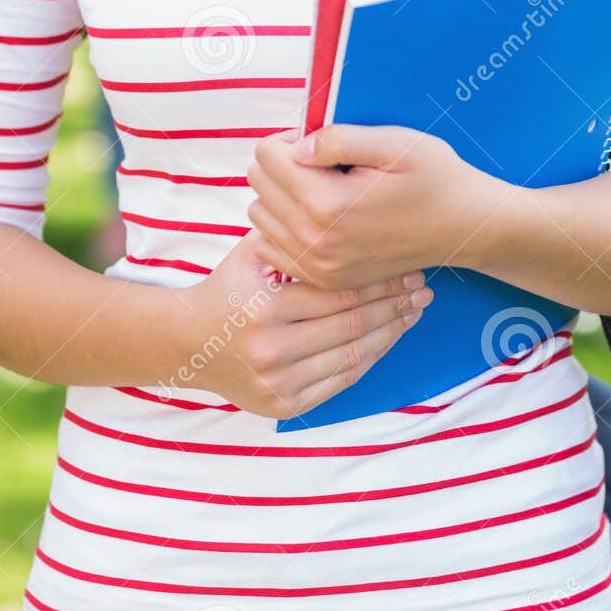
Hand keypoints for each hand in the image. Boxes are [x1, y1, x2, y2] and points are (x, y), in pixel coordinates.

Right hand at [180, 229, 432, 419]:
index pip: (338, 293)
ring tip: (413, 312)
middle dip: (394, 305)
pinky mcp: (284, 405)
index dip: (378, 281)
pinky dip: (370, 358)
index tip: (405, 268)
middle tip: (423, 288)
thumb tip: (341, 205)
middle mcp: (272, 349)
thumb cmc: (228, 289)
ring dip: (390, 333)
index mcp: (265, 307)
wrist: (188, 344)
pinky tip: (388, 338)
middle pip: (352, 325)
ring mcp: (278, 382)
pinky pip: (340, 380)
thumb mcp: (250, 253)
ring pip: (352, 356)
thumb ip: (290, 233)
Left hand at [245, 123, 482, 289]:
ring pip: (260, 216)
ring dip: (279, 196)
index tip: (317, 141)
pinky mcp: (324, 280)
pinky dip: (283, 227)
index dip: (289, 138)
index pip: (267, 157)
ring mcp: (318, 266)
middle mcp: (315, 242)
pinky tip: (314, 216)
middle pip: (258, 185)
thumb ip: (338, 139)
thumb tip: (296, 148)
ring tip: (319, 188)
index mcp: (327, 204)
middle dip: (281, 165)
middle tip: (320, 162)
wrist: (463, 226)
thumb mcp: (395, 142)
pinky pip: (271, 249)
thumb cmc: (434, 177)